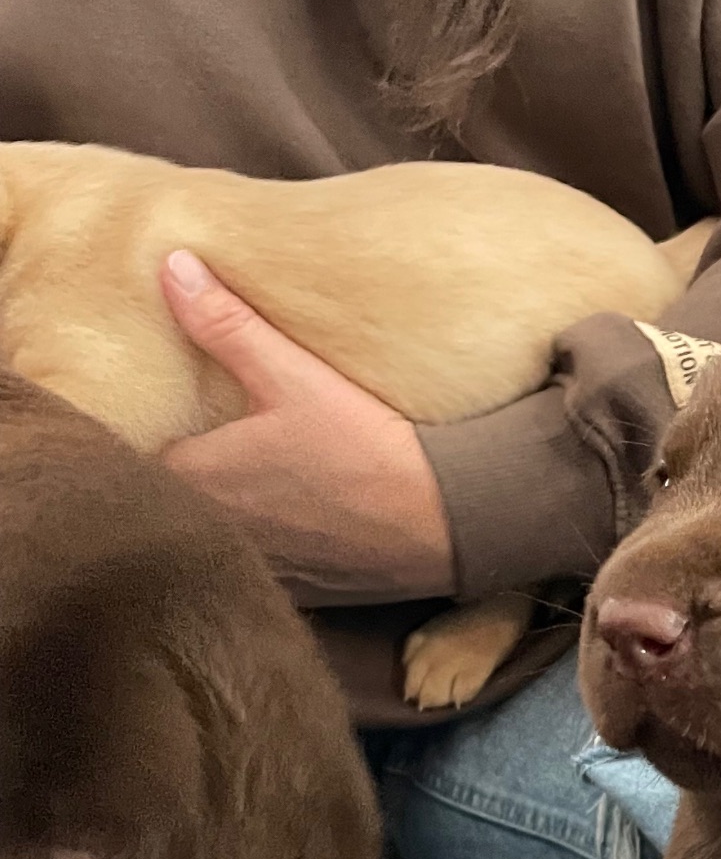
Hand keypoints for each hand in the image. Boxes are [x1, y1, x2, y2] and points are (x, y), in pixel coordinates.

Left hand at [160, 251, 455, 601]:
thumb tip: (172, 268)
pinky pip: (263, 570)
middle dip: (177, 476)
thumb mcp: (296, 377)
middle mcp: (220, 534)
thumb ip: (227, 325)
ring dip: (220, 516)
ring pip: (217, 540)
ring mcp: (262, 568)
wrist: (450, 520)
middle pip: (174, 504)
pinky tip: (290, 523)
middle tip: (192, 439)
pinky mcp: (303, 590)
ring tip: (239, 481)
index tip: (147, 416)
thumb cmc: (369, 450)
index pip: (133, 462)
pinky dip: (266, 549)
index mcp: (202, 482)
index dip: (136, 437)